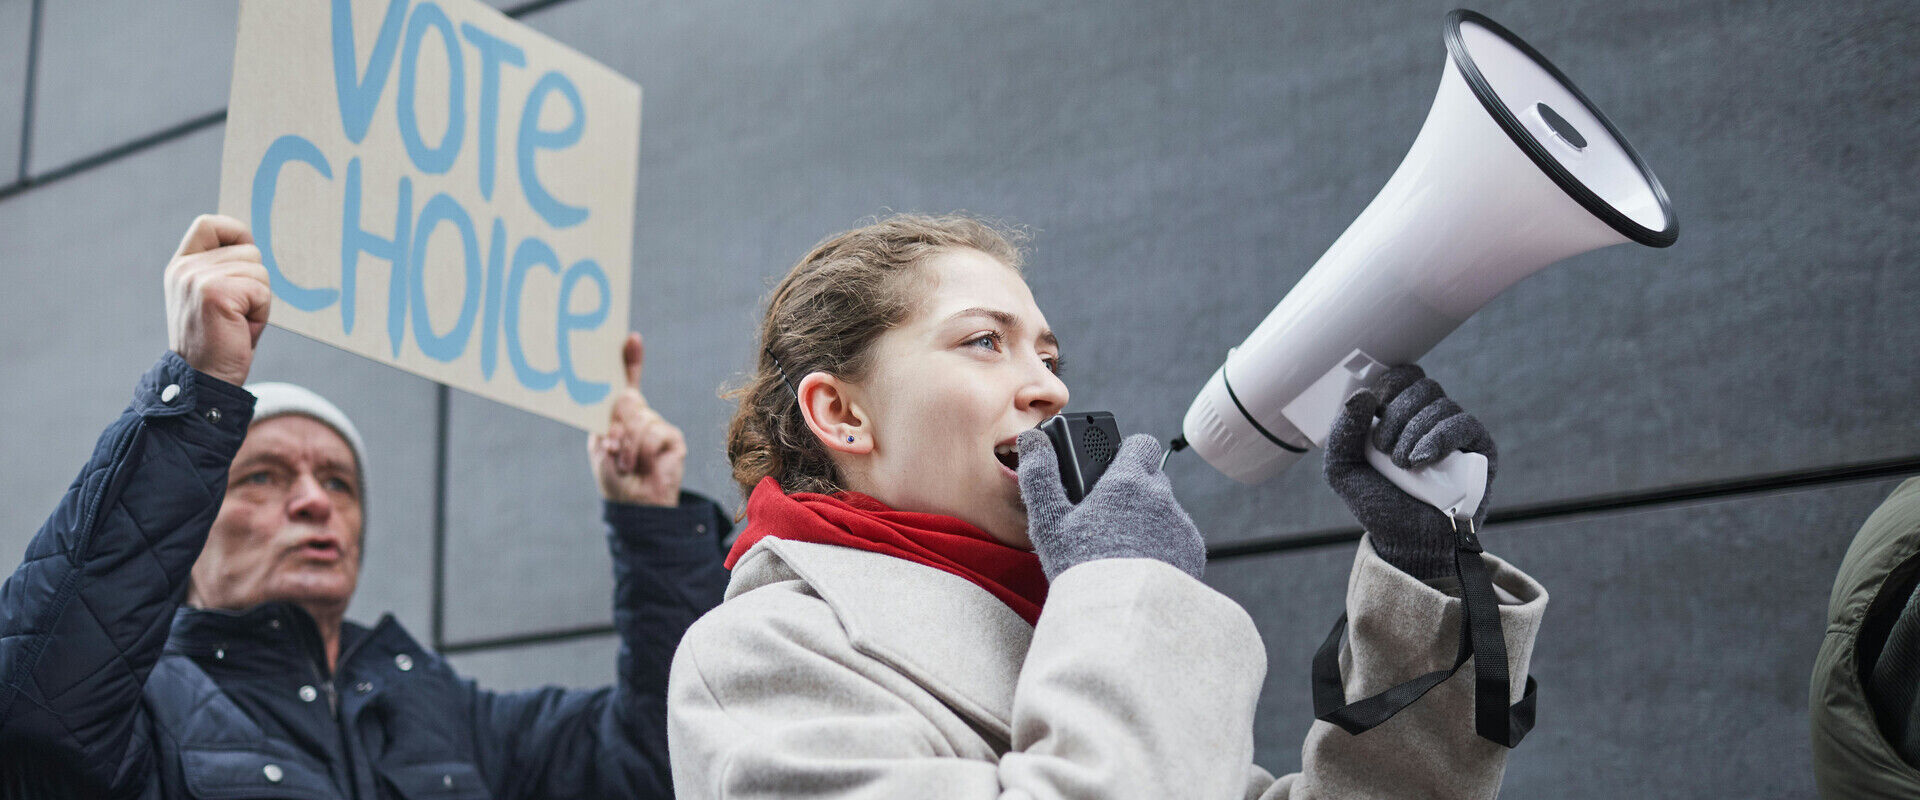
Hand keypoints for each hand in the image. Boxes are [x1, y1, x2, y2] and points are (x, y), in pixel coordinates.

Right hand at [164, 215, 270, 385]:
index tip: (245, 262)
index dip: (236, 234)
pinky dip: (261, 312)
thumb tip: (255, 246)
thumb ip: (225, 269)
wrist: (204, 380)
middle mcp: (185, 268)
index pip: (209, 224)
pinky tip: (241, 329)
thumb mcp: (216, 297)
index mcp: (181, 265)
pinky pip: (261, 290)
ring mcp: (197, 278)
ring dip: (259, 300)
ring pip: (259, 271)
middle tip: (237, 314)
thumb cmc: (219, 341)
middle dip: (255, 284)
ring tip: (237, 322)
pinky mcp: (215, 293)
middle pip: (249, 251)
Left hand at [588, 333, 685, 505]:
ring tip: (627, 464)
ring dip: (629, 444)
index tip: (630, 338)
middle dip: (618, 422)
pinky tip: (644, 465)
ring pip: (640, 418)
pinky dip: (644, 450)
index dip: (629, 360)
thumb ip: (611, 422)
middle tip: (614, 446)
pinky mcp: (672, 438)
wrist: (637, 506)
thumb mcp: (602, 447)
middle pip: (629, 398)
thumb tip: (628, 398)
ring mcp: (656, 425)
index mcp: (618, 414)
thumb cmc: (614, 478)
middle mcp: (638, 415)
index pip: (625, 382)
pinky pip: (655, 432)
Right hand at [1017, 430, 1204, 580]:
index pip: (1141, 444)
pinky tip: (1142, 565)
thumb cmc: (1081, 568)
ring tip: (1123, 546)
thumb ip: (1040, 475)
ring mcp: (1180, 525)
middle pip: (1153, 476)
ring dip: (1150, 518)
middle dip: (1135, 488)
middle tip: (1109, 513)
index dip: (1127, 452)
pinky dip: (1165, 545)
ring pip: (1166, 509)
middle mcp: (1161, 497)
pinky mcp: (1193, 552)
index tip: (1113, 467)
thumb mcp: (1050, 520)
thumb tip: (1031, 440)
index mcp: (1128, 482)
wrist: (1121, 617)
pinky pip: (1179, 538)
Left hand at [1323, 365, 1497, 578]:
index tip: (1375, 412)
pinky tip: (1422, 460)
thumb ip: (1341, 433)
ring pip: (1441, 405)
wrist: (1408, 544)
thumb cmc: (1380, 505)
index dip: (1389, 387)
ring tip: (1403, 465)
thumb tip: (1363, 396)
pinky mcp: (1480, 451)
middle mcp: (1433, 419)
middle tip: (1384, 450)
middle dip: (1397, 416)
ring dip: (1413, 433)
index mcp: (1403, 414)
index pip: (1403, 376)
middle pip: (1422, 387)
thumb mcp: (1343, 470)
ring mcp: (1458, 434)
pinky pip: (1464, 425)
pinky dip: (1439, 438)